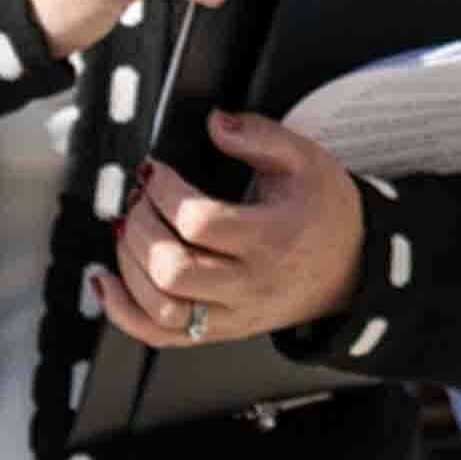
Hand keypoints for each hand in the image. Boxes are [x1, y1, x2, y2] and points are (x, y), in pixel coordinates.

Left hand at [95, 113, 367, 347]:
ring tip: (129, 232)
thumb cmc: (325, 213)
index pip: (199, 222)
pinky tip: (107, 282)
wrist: (352, 267)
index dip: (164, 192)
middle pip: (173, 269)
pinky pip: (161, 336)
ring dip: (128, 267)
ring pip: (162, 307)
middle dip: (141, 227)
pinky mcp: (220, 330)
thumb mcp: (307, 160)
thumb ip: (261, 136)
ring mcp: (234, 313)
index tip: (155, 170)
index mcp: (274, 237)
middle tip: (139, 200)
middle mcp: (251, 283)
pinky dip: (123, 312)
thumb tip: (214, 123)